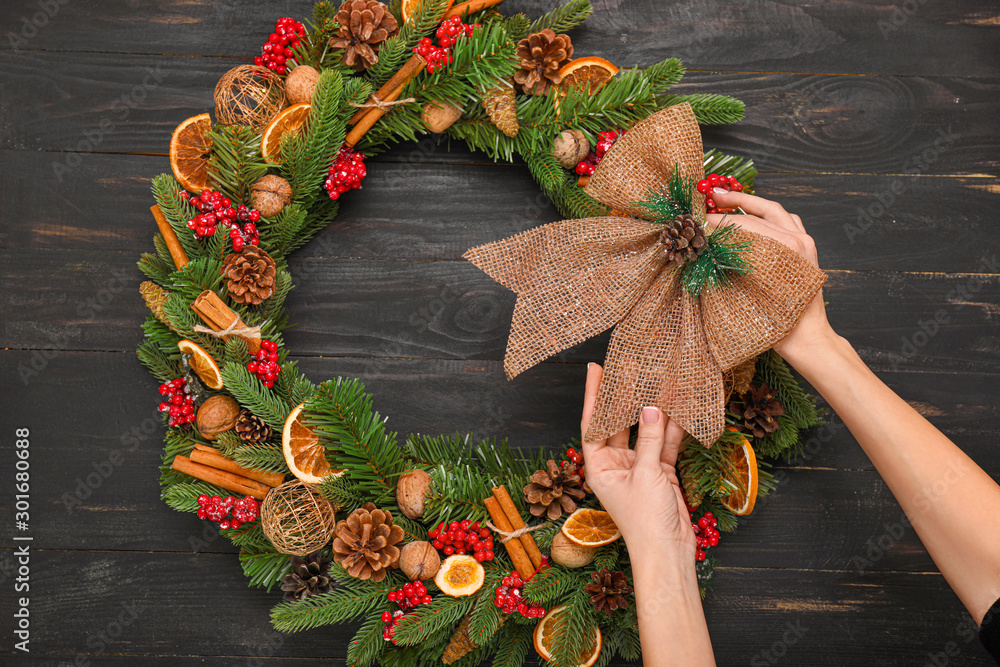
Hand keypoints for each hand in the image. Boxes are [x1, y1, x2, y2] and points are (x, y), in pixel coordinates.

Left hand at [580, 363, 694, 551]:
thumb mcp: (646, 475)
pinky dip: (674, 427)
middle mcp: (615, 463)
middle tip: (631, 366)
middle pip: (618, 421)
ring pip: (644, 429)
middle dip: (626, 395)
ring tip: (659, 378)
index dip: (594, 395)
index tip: (596, 369)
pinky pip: (665, 442)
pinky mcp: (659, 471)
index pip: (593, 422)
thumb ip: (649, 439)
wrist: (668, 552)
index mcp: (598, 465)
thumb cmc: (645, 521)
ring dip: (653, 408)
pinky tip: (681, 405)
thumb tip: (651, 408)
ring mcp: (638, 466)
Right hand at [707, 189, 836, 362]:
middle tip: (710, 201)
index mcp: (786, 250)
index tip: (700, 220)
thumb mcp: (747, 295)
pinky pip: (787, 221)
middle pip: (761, 212)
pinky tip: (755, 215)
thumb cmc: (778, 324)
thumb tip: (707, 248)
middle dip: (733, 204)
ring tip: (728, 198)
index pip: (746, 224)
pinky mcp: (807, 248)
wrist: (807, 338)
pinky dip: (769, 214)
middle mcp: (798, 240)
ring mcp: (805, 242)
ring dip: (751, 203)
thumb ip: (730, 266)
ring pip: (776, 211)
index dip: (720, 220)